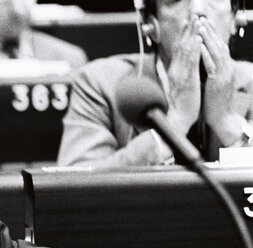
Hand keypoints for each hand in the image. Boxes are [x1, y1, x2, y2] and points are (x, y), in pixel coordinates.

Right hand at [165, 17, 202, 134]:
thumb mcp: (166, 87)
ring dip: (192, 35)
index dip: (182, 37)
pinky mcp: (188, 80)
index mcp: (172, 73)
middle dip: (187, 31)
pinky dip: (195, 49)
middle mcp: (175, 71)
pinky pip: (192, 62)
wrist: (174, 121)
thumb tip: (158, 64)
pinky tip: (198, 39)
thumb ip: (162, 74)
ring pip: (187, 51)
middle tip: (192, 17)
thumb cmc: (173, 108)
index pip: (177, 51)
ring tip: (197, 22)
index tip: (186, 25)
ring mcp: (181, 75)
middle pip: (181, 47)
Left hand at [198, 16, 240, 144]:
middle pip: (219, 46)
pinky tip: (201, 48)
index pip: (218, 47)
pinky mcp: (219, 83)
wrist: (222, 119)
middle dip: (210, 32)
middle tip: (201, 20)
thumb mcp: (212, 84)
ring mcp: (225, 75)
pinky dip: (207, 55)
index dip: (211, 36)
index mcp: (224, 69)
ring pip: (217, 53)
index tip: (202, 24)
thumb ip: (210, 72)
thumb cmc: (214, 103)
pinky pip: (213, 66)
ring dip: (208, 39)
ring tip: (200, 28)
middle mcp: (226, 69)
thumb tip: (202, 62)